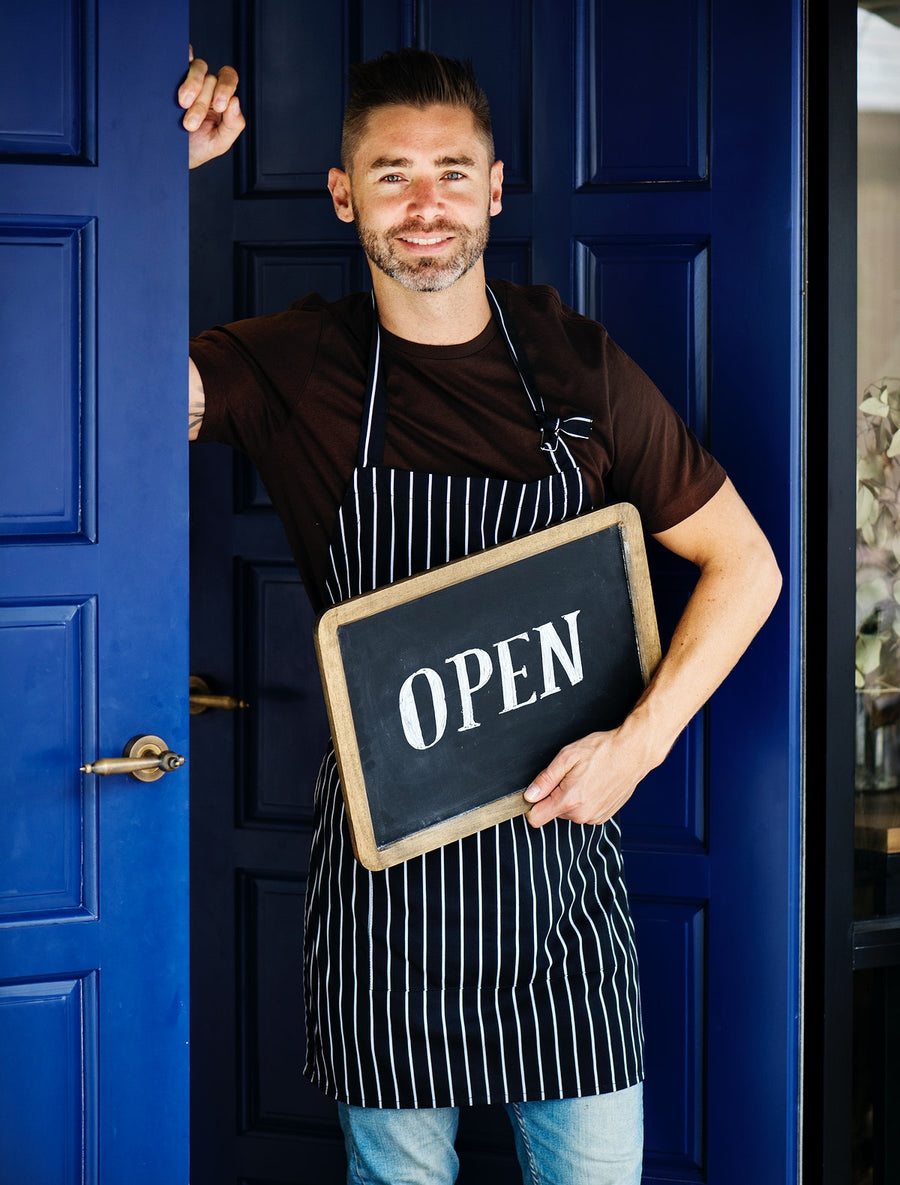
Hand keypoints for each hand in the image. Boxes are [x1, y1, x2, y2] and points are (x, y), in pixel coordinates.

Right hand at [178, 47, 244, 167]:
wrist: (166, 153)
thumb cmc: (194, 149)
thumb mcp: (218, 144)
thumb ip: (233, 125)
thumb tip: (235, 101)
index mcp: (222, 99)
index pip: (229, 80)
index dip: (226, 89)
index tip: (218, 107)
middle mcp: (207, 86)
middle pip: (212, 78)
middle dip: (202, 102)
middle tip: (190, 123)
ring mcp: (189, 79)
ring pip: (198, 68)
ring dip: (192, 86)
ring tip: (181, 105)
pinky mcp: (171, 76)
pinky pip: (180, 58)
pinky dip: (182, 57)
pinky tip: (177, 67)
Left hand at [523, 724, 657, 827]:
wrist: (633, 753)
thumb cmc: (603, 751)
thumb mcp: (567, 757)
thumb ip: (545, 779)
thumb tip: (530, 795)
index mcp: (570, 800)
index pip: (536, 818)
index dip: (532, 804)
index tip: (537, 792)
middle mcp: (582, 814)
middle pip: (553, 813)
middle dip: (555, 796)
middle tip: (569, 776)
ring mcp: (595, 817)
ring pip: (569, 813)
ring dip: (571, 799)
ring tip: (585, 778)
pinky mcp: (604, 816)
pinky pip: (584, 813)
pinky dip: (585, 801)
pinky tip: (594, 785)